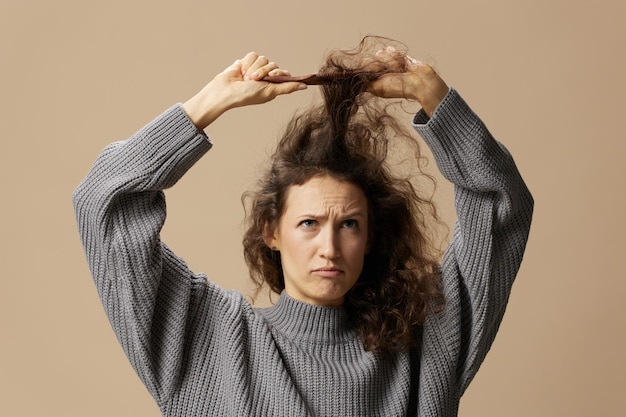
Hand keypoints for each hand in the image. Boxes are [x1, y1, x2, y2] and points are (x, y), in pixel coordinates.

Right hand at [183, 52, 306, 128]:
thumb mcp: (270, 92)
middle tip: (254, 80)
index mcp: (273, 85)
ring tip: (245, 78)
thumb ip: (287, 88)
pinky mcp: (246, 62)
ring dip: (253, 68)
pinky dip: (246, 63)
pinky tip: (240, 71)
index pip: (283, 73)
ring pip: (263, 59)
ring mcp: (256, 69)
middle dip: (263, 71)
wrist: (226, 90)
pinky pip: (252, 55)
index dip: (278, 73)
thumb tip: (305, 87)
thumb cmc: (247, 95)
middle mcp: (266, 77)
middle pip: (273, 65)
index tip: (272, 77)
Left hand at [367, 47, 448, 116]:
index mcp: (373, 80)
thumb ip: (364, 84)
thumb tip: (351, 78)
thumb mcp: (377, 88)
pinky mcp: (397, 57)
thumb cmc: (399, 88)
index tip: (376, 70)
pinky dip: (397, 57)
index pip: (363, 66)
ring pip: (381, 53)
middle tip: (390, 72)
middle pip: (371, 58)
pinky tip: (403, 65)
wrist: (420, 83)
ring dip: (391, 62)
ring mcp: (388, 64)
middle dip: (382, 64)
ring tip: (399, 70)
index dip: (369, 66)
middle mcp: (379, 72)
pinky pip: (391, 51)